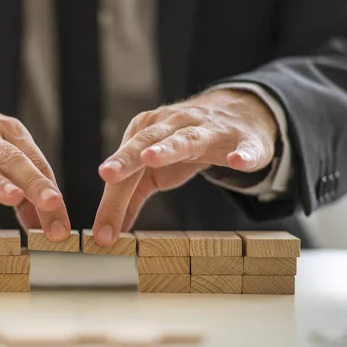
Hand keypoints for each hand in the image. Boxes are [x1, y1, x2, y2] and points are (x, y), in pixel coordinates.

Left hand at [92, 89, 277, 244]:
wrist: (237, 113)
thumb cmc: (185, 145)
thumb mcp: (155, 169)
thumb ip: (132, 195)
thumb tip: (110, 230)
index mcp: (147, 134)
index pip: (126, 172)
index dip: (112, 203)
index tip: (102, 234)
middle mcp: (173, 126)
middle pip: (146, 144)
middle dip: (126, 159)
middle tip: (107, 175)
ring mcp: (208, 130)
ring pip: (186, 139)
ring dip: (169, 147)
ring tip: (151, 158)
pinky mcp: (242, 140)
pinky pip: (244, 148)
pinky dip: (242, 154)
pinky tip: (238, 162)